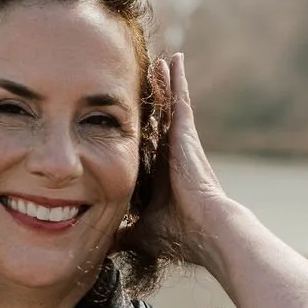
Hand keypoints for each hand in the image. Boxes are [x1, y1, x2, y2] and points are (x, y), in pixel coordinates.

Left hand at [138, 53, 239, 273]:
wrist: (206, 231)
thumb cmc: (179, 235)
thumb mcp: (141, 232)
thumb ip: (122, 234)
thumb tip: (102, 247)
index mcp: (162, 176)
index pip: (147, 147)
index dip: (139, 133)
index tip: (130, 122)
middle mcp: (172, 155)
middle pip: (159, 121)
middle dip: (153, 102)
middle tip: (145, 79)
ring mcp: (180, 143)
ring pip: (169, 106)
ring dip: (163, 84)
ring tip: (158, 61)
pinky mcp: (186, 134)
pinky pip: (180, 99)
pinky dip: (177, 79)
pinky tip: (174, 59)